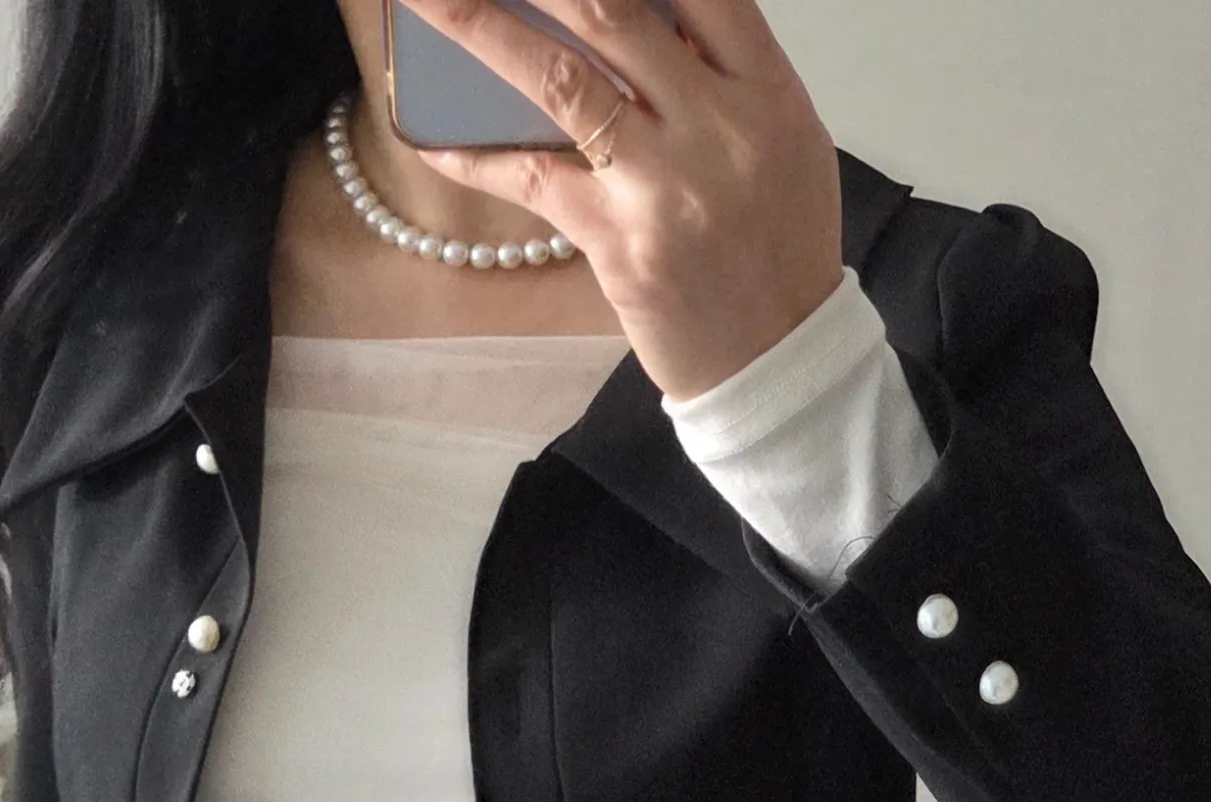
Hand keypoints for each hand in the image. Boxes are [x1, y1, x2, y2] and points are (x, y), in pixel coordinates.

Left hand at [394, 0, 844, 401]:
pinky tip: (431, 139)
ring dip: (485, 31)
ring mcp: (664, 184)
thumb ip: (723, 76)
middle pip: (614, 11)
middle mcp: (716, 124)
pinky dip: (477, 159)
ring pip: (563, 83)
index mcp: (765, 89)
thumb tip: (649, 19)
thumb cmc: (779, 248)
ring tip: (428, 2)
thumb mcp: (781, 141)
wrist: (781, 357)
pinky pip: (533, 182)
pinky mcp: (619, 242)